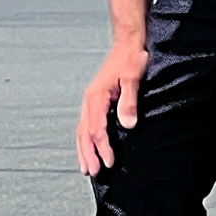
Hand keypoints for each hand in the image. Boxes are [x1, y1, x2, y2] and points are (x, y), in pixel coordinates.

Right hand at [76, 42, 147, 176]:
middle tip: (93, 173)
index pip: (96, 128)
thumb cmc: (131, 58)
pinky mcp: (96, 100)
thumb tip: (127, 125)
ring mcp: (91, 100)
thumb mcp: (133, 78)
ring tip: (87, 168)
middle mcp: (90, 100)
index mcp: (97, 96)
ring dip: (84, 150)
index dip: (102, 147)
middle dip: (88, 154)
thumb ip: (129, 102)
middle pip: (84, 132)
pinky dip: (85, 139)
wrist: (127, 42)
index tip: (109, 163)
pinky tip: (88, 148)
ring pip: (82, 130)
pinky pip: (86, 124)